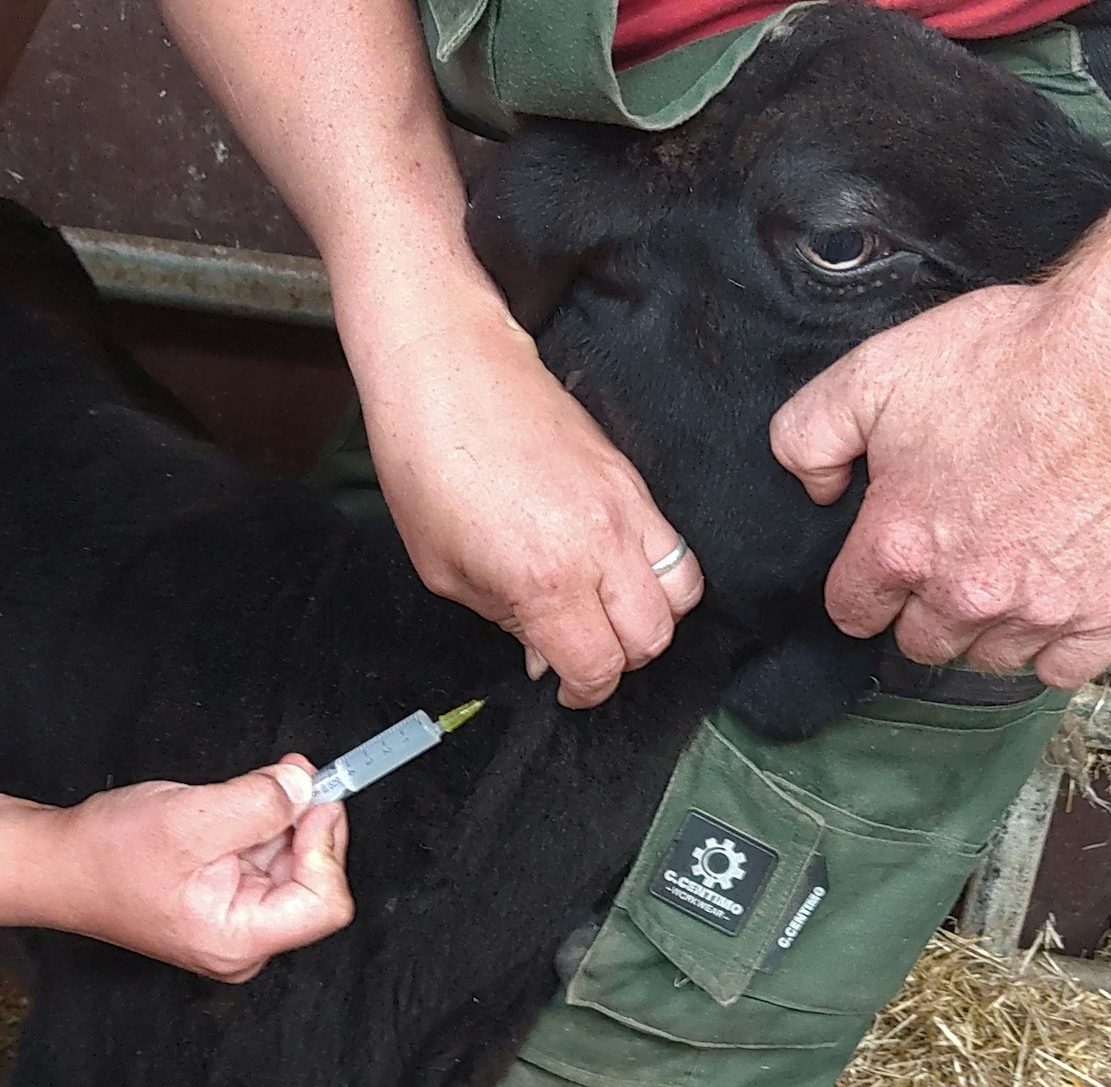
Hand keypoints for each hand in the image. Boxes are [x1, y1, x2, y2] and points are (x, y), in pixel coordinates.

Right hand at [55, 755, 352, 980]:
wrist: (57, 863)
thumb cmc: (104, 856)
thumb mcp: (188, 817)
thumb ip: (257, 803)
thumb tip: (306, 787)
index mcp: (238, 938)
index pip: (326, 903)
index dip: (325, 846)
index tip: (311, 801)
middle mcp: (244, 940)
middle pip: (315, 879)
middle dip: (301, 824)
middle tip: (280, 780)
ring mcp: (238, 920)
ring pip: (293, 861)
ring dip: (277, 819)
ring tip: (233, 797)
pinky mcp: (229, 897)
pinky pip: (268, 856)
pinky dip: (259, 823)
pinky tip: (228, 809)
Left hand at [359, 312, 704, 707]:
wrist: (449, 371)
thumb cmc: (428, 463)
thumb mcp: (445, 569)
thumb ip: (505, 620)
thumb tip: (542, 651)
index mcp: (546, 579)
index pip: (598, 664)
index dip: (582, 690)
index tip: (565, 688)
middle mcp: (599, 546)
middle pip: (652, 637)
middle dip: (619, 660)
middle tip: (580, 652)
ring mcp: (626, 508)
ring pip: (682, 593)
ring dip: (651, 619)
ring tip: (606, 614)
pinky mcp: (632, 479)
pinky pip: (675, 544)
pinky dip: (658, 572)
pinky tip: (615, 569)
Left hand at [769, 283, 1110, 688]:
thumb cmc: (1008, 360)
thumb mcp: (870, 374)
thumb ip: (809, 436)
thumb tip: (816, 489)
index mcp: (899, 546)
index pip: (852, 610)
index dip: (862, 586)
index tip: (882, 563)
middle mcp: (964, 593)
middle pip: (920, 642)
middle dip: (922, 608)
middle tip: (948, 558)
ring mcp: (1041, 609)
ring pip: (990, 656)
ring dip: (986, 628)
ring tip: (1003, 575)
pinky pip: (1064, 670)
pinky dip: (1054, 649)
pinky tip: (1054, 608)